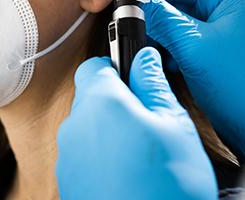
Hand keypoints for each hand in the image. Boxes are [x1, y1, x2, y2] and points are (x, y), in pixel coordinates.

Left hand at [56, 47, 217, 199]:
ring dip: (113, 131)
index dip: (119, 66)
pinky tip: (132, 174)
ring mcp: (69, 159)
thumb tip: (144, 58)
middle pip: (92, 97)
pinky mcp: (70, 185)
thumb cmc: (167, 185)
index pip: (96, 65)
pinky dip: (105, 158)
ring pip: (90, 128)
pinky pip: (86, 157)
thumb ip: (154, 84)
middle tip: (152, 119)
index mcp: (100, 103)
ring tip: (146, 153)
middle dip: (119, 101)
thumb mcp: (175, 125)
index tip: (138, 76)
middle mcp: (75, 127)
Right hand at [144, 0, 244, 161]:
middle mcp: (231, 11)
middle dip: (160, 17)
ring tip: (156, 50)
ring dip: (165, 35)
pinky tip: (167, 62)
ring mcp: (224, 32)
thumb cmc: (240, 87)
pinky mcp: (217, 52)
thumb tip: (141, 1)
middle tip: (143, 30)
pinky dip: (173, 49)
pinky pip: (187, 40)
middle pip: (182, 0)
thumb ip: (163, 19)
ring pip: (181, 22)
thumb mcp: (192, 46)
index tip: (138, 4)